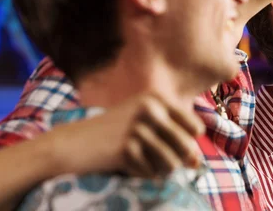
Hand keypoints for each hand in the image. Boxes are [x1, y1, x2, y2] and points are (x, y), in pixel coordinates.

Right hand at [49, 93, 203, 177]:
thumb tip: (198, 162)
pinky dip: (145, 174)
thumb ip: (175, 139)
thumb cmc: (115, 132)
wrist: (74, 142)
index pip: (196, 128)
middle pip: (187, 147)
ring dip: (162, 169)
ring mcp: (138, 128)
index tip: (172, 144)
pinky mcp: (126, 149)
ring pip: (172, 163)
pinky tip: (130, 165)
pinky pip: (152, 173)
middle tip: (159, 159)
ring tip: (147, 163)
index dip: (189, 142)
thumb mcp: (146, 124)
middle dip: (178, 160)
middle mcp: (151, 109)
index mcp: (157, 98)